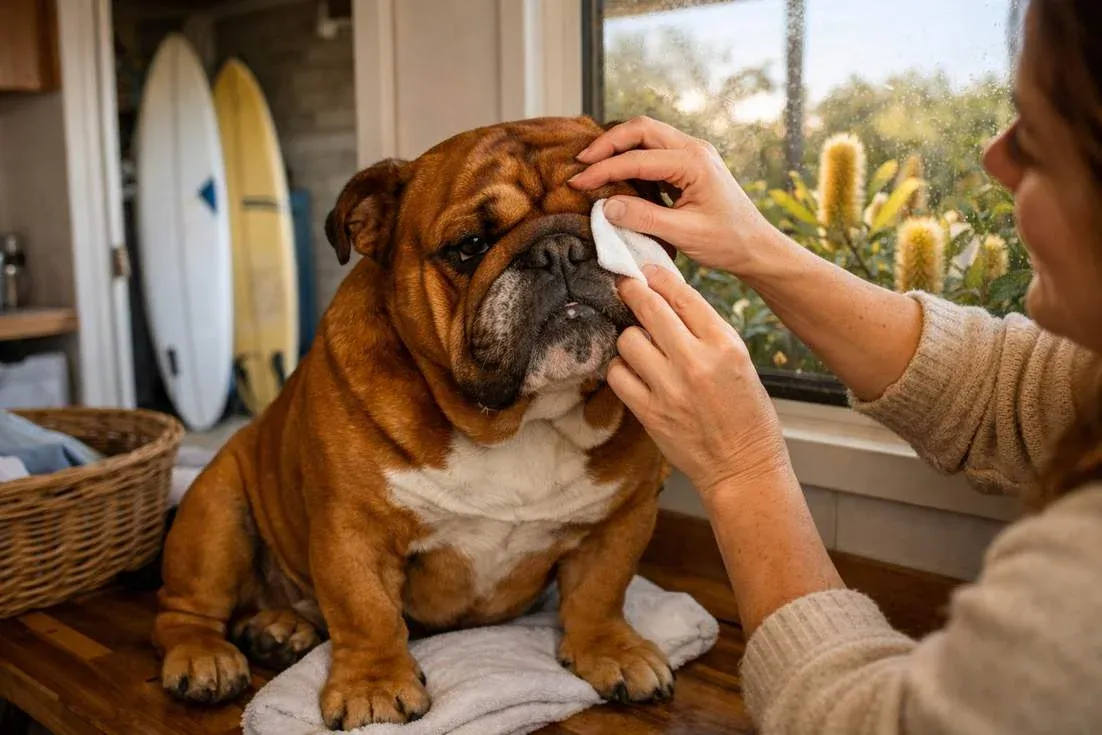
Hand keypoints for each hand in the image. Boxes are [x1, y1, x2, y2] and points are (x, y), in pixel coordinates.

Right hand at [570, 116, 780, 274]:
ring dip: (618, 147)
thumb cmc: (727, 241)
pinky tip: (616, 173)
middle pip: (641, 129)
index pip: (637, 158)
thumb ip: (644, 218)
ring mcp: (693, 153)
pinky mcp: (689, 164)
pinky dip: (631, 156)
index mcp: (694, 162)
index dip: (604, 170)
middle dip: (608, 143)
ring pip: (647, 135)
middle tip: (581, 162)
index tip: (578, 183)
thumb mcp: (684, 234)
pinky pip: (654, 150)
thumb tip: (607, 206)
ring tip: (592, 164)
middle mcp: (694, 149)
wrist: (756, 246)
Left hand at [608, 265, 792, 498]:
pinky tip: (633, 371)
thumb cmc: (747, 415)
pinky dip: (622, 368)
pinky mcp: (650, 412)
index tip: (647, 271)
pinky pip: (618, 375)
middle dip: (633, 291)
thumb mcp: (741, 363)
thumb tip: (671, 302)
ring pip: (628, 340)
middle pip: (650, 309)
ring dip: (630, 337)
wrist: (743, 467)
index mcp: (725, 346)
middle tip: (625, 285)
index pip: (684, 297)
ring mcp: (670, 389)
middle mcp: (696, 363)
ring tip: (639, 344)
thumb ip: (707, 332)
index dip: (660, 278)